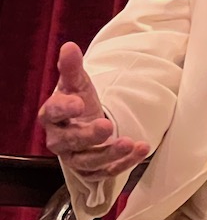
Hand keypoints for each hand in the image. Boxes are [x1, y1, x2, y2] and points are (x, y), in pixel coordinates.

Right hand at [37, 42, 149, 181]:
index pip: (52, 113)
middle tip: (107, 126)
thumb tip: (70, 47)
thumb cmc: (79, 101)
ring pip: (89, 161)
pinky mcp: (92, 171)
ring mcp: (75, 158)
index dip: (64, 109)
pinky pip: (107, 172)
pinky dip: (125, 163)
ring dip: (110, 154)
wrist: (87, 122)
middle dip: (89, 135)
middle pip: (71, 141)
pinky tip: (141, 149)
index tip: (79, 103)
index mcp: (52, 115)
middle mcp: (60, 140)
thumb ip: (72, 67)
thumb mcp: (78, 83)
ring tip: (129, 142)